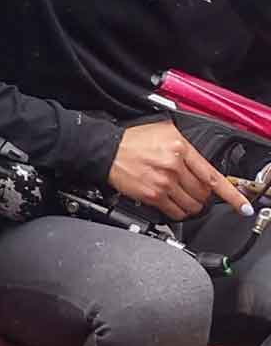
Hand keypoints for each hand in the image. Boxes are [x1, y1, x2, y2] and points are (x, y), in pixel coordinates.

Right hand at [108, 120, 253, 219]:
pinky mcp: (152, 195)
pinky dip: (178, 212)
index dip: (231, 194)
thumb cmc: (131, 141)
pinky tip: (172, 205)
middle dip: (203, 197)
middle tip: (195, 193)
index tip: (242, 206)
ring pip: (192, 205)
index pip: (213, 176)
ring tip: (183, 199)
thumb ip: (186, 147)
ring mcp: (164, 182)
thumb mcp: (163, 132)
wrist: (104, 150)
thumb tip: (203, 165)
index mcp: (180, 148)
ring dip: (192, 206)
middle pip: (203, 193)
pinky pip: (176, 212)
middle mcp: (174, 165)